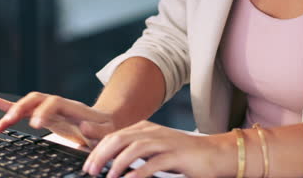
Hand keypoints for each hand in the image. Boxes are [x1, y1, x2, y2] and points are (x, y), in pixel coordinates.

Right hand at [0, 92, 116, 147]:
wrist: (106, 123)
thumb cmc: (107, 129)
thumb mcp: (107, 131)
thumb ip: (98, 130)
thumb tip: (85, 126)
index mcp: (74, 107)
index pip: (54, 102)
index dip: (44, 111)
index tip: (36, 123)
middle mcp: (59, 105)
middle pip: (36, 99)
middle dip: (20, 109)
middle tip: (8, 122)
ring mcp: (51, 109)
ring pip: (28, 104)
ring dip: (11, 113)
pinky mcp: (45, 116)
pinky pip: (26, 110)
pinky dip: (11, 108)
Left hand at [83, 121, 233, 177]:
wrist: (215, 154)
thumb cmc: (184, 155)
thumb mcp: (155, 150)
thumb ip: (135, 153)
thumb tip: (111, 164)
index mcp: (145, 128)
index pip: (114, 135)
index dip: (97, 149)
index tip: (87, 165)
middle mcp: (153, 131)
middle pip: (119, 139)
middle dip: (101, 155)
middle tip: (91, 171)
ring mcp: (165, 142)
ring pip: (134, 148)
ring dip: (117, 163)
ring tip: (107, 177)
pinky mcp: (176, 155)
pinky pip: (154, 163)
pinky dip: (139, 172)